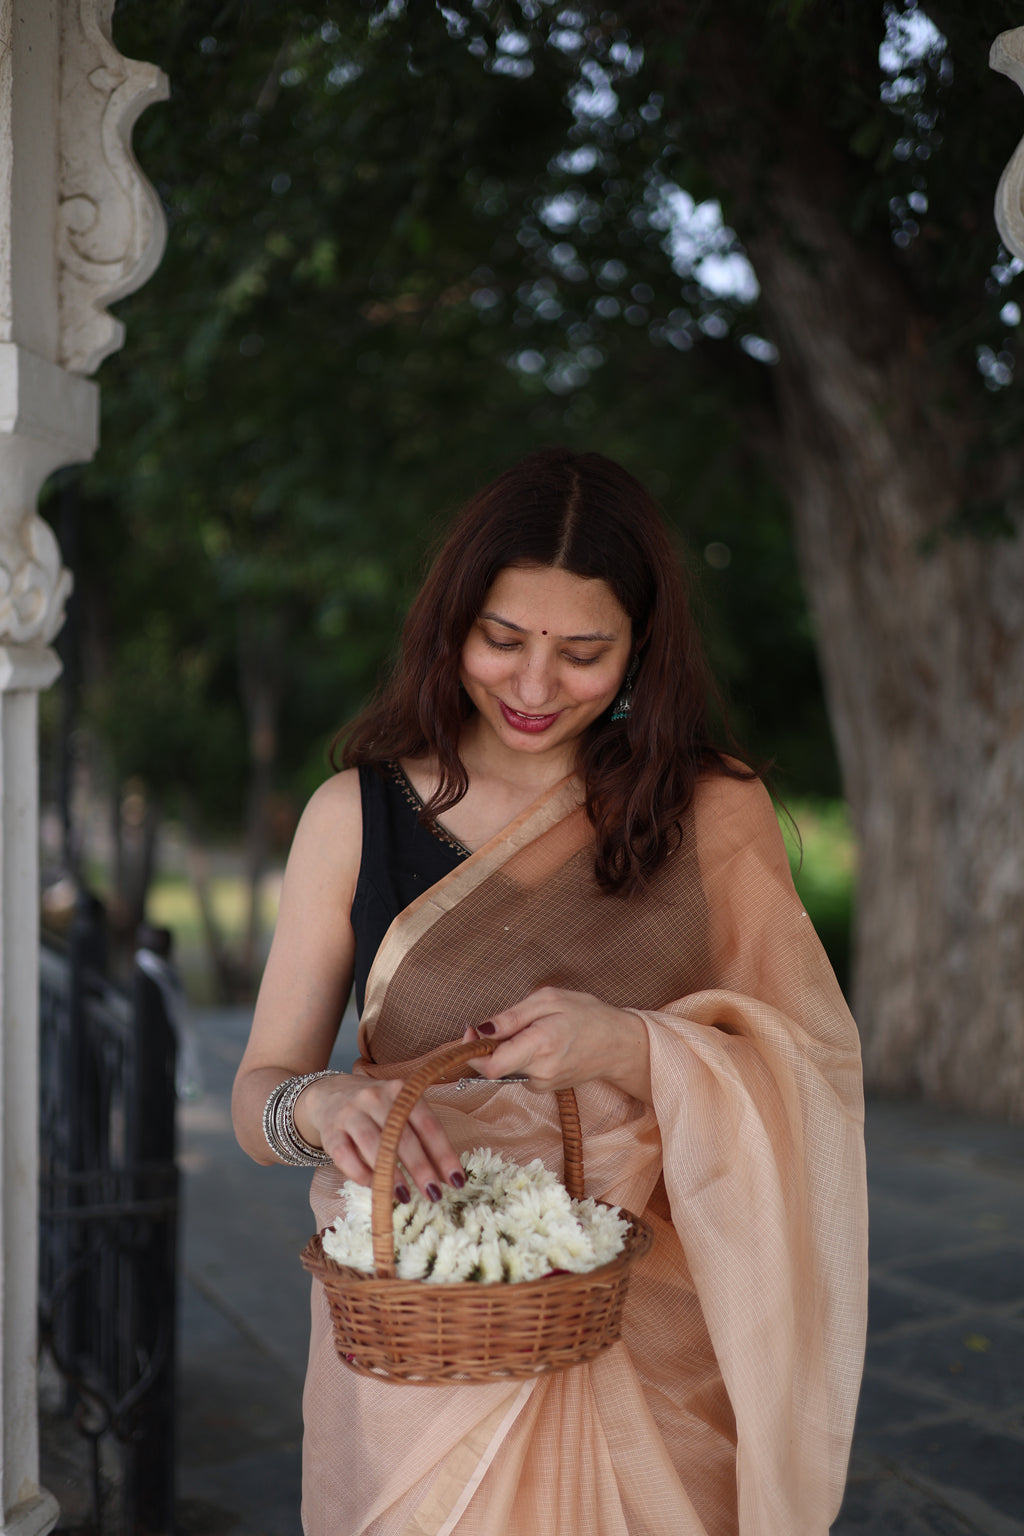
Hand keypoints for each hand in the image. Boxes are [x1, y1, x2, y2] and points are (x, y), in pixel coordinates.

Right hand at [295, 1073, 464, 1200]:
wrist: (330, 1094)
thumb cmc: (376, 1108)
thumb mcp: (399, 1108)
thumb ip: (420, 1133)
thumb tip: (444, 1175)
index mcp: (401, 1091)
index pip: (428, 1124)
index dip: (444, 1154)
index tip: (456, 1180)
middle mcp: (375, 1097)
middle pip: (403, 1136)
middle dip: (421, 1168)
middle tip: (434, 1195)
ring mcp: (351, 1113)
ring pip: (374, 1144)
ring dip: (392, 1174)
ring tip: (406, 1196)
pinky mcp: (331, 1131)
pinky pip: (346, 1156)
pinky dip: (361, 1174)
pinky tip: (375, 1187)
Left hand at [461, 987, 651, 1102]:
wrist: (618, 1044)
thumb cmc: (586, 1015)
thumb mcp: (550, 999)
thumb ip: (512, 1016)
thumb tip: (481, 1029)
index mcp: (540, 1044)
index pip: (491, 1066)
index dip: (472, 1051)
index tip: (471, 1032)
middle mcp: (540, 1071)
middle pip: (493, 1067)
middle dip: (490, 1046)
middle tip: (507, 1023)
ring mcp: (543, 1084)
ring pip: (506, 1069)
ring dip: (508, 1050)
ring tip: (535, 1030)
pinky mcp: (544, 1088)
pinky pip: (519, 1072)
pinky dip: (521, 1057)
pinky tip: (542, 1043)